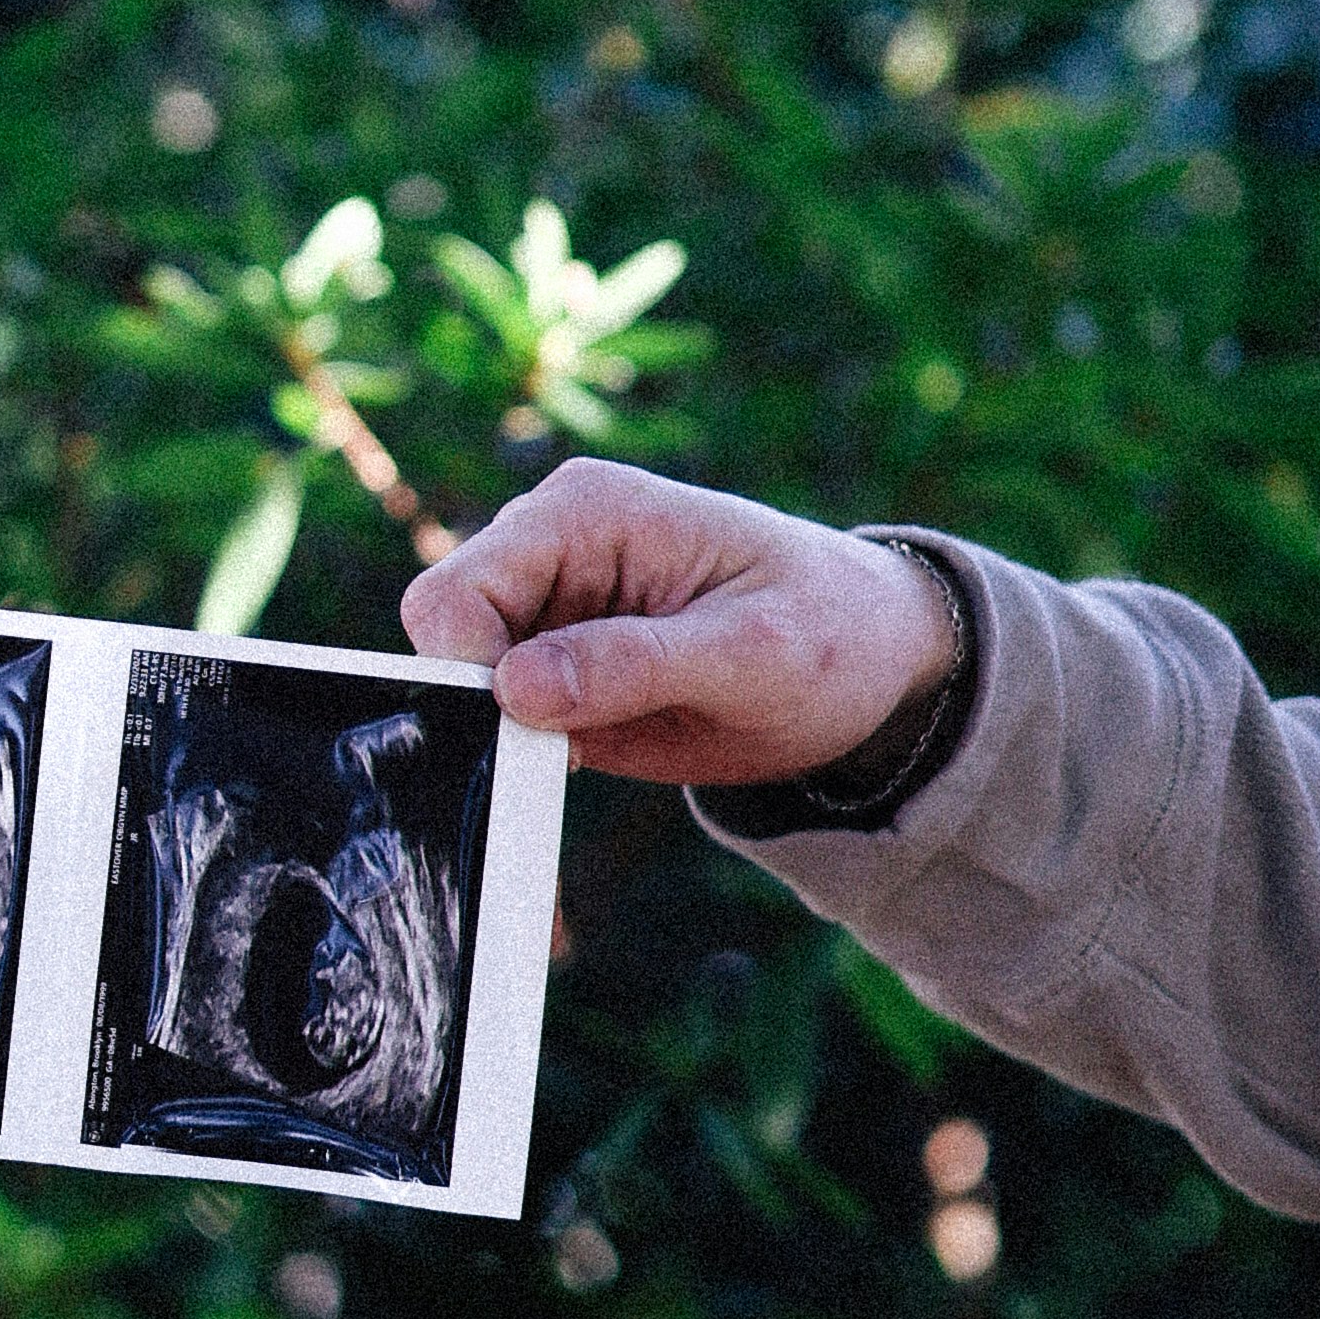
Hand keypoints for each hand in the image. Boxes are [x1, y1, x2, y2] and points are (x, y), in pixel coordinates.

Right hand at [400, 457, 957, 787]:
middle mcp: (548, 556)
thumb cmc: (829, 631)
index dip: (469, 670)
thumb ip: (633, 663)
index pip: (457, 593)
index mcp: (584, 513)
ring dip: (499, 757)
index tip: (528, 727)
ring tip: (574, 788)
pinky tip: (571, 804)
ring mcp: (549, 619)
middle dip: (479, 719)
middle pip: (444, 646)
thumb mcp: (751, 650)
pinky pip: (501, 733)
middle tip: (558, 768)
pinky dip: (521, 778)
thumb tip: (514, 688)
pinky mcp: (558, 679)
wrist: (874, 670)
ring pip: (462, 698)